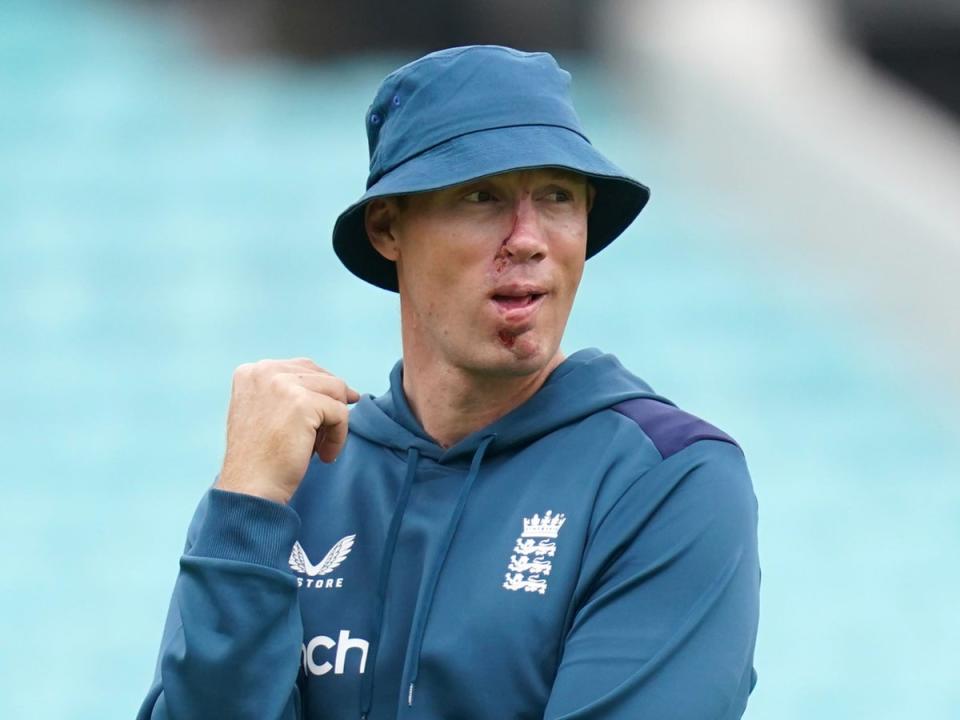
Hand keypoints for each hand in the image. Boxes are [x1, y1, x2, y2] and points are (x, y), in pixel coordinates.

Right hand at [215, 358, 359, 503]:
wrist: (249, 489)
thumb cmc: (261, 459)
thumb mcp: (266, 414)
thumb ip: (290, 394)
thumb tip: (347, 390)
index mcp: (252, 371)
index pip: (304, 369)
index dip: (319, 395)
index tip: (315, 424)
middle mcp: (264, 371)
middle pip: (324, 378)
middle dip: (330, 407)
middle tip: (319, 439)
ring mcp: (282, 384)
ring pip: (336, 392)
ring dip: (335, 423)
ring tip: (321, 448)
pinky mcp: (302, 403)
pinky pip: (341, 413)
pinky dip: (338, 437)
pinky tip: (324, 456)